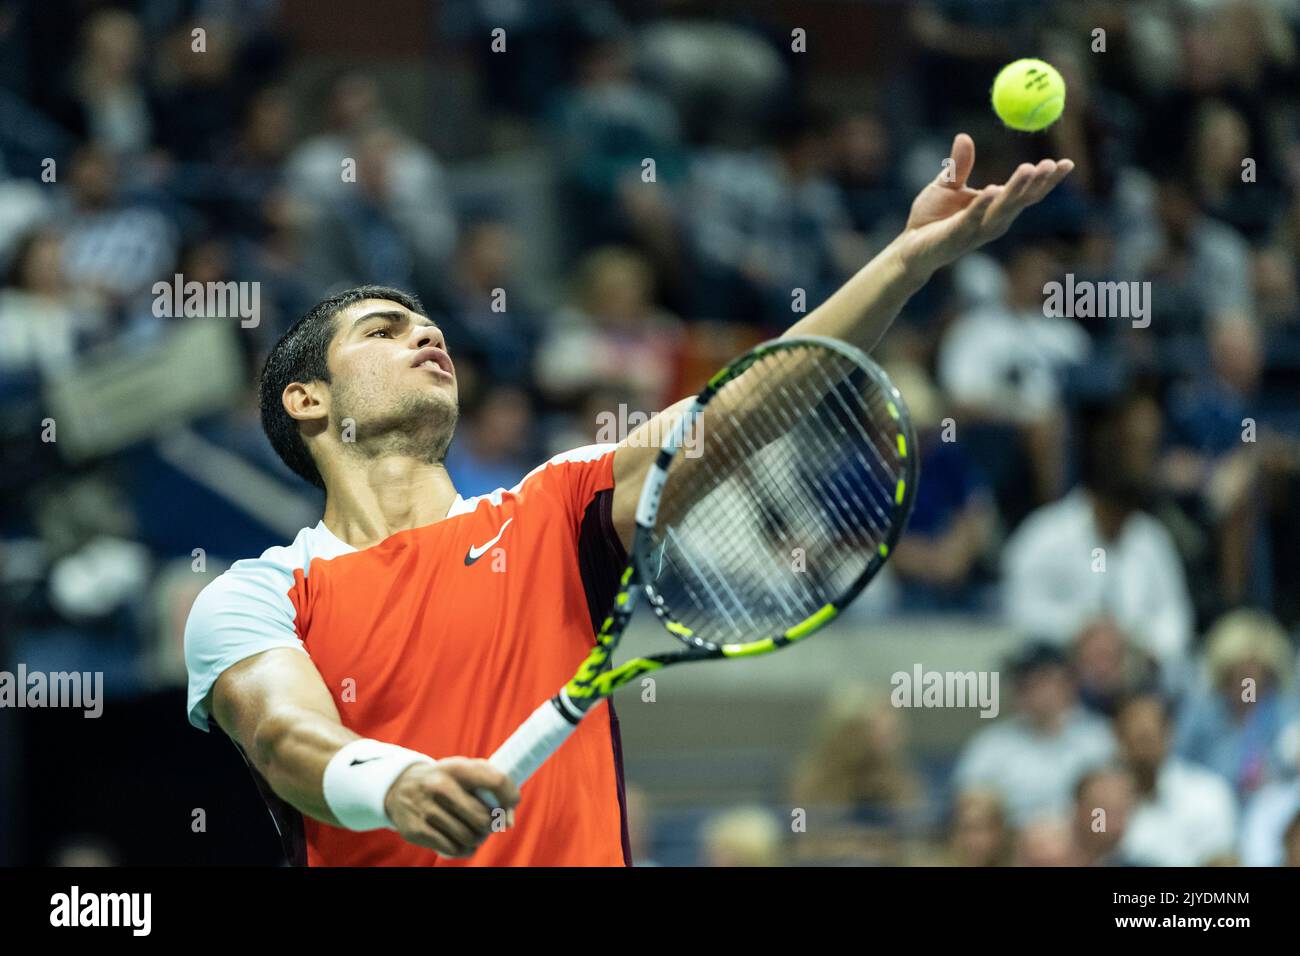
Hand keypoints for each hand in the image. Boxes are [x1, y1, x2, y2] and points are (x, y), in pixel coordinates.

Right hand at [384, 757, 519, 857]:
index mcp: (456, 767)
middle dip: (491, 825)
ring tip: (475, 834)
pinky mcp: (416, 830)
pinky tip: (462, 842)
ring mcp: (426, 809)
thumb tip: (509, 821)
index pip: (496, 781)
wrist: (400, 787)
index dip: (510, 797)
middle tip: (488, 824)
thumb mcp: (463, 771)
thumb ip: (491, 786)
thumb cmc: (445, 781)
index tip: (511, 805)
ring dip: (477, 839)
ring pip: (468, 836)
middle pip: (483, 818)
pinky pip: (452, 849)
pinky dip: (463, 849)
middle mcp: (439, 786)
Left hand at [895, 133, 1073, 275]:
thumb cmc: (930, 218)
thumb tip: (965, 136)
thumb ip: (960, 165)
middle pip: (1021, 201)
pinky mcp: (956, 236)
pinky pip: (972, 218)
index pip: (1027, 193)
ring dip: (1016, 189)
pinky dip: (982, 204)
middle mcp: (992, 222)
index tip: (1066, 162)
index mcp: (995, 208)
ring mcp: (976, 231)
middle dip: (1039, 183)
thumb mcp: (947, 185)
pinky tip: (993, 190)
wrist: (908, 247)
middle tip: (1054, 164)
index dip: (1047, 180)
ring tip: (1030, 168)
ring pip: (1001, 209)